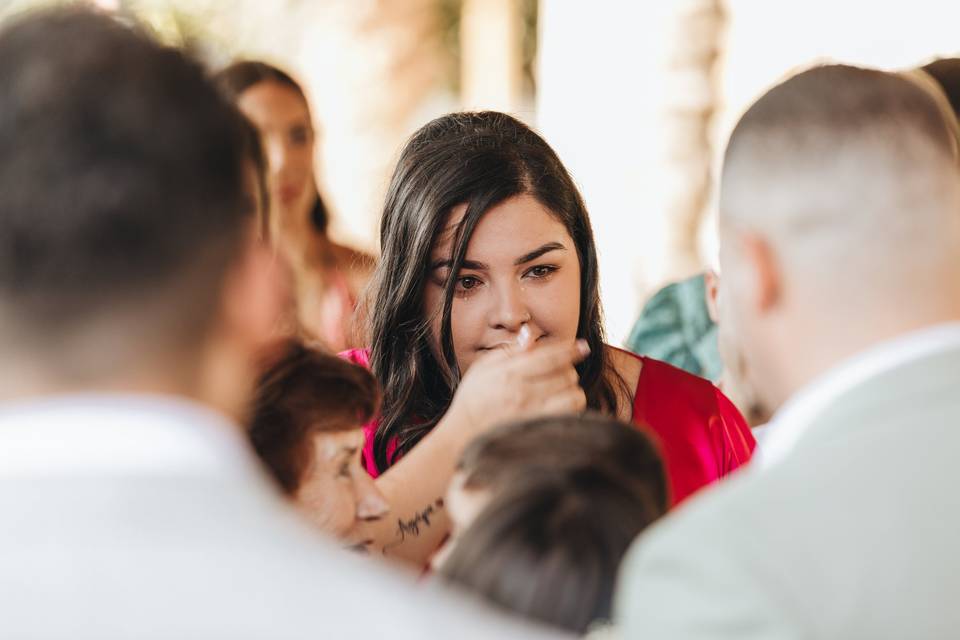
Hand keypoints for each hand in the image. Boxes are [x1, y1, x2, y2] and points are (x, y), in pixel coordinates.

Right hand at [443, 337, 589, 442]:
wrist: (464, 435)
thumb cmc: (473, 399)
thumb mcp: (483, 368)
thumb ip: (510, 351)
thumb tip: (530, 334)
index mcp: (511, 374)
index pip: (550, 357)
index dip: (571, 350)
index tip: (583, 346)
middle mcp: (525, 394)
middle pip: (566, 375)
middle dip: (568, 369)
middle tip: (559, 372)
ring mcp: (534, 415)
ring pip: (573, 396)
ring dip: (572, 390)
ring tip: (561, 391)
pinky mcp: (539, 431)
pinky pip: (569, 416)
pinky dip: (571, 409)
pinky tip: (560, 407)